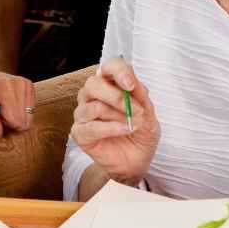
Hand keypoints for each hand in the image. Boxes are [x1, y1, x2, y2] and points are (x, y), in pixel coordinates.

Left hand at [0, 65, 35, 137]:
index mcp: (4, 87)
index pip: (14, 121)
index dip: (1, 124)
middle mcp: (18, 83)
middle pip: (23, 120)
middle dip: (8, 122)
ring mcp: (25, 83)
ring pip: (28, 117)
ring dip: (13, 117)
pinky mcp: (28, 85)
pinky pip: (29, 110)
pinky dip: (17, 111)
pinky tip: (6, 104)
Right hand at [69, 58, 159, 184]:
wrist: (137, 161)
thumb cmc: (141, 133)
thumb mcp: (148, 112)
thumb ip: (140, 95)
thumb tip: (131, 81)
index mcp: (110, 84)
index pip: (108, 66)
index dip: (118, 72)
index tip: (130, 85)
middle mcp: (93, 95)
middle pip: (93, 84)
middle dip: (116, 96)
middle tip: (135, 110)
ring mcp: (84, 113)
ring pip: (92, 106)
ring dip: (117, 115)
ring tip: (133, 124)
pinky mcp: (79, 132)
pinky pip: (91, 126)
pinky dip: (111, 128)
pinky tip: (125, 130)